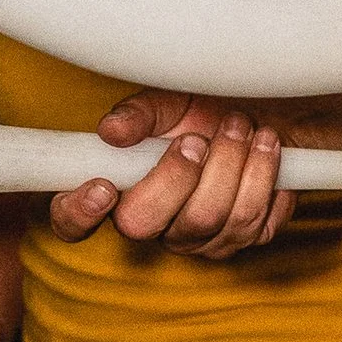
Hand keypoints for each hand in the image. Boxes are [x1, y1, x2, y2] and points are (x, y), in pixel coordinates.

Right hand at [47, 92, 295, 257]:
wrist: (269, 114)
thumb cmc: (207, 110)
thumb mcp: (169, 102)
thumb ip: (138, 115)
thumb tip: (111, 132)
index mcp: (120, 191)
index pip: (72, 222)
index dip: (78, 213)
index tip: (103, 186)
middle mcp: (156, 224)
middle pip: (149, 223)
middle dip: (180, 173)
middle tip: (201, 136)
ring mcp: (201, 239)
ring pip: (210, 220)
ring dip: (233, 164)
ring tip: (243, 125)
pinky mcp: (246, 237)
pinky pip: (253, 222)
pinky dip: (265, 175)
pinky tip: (266, 148)